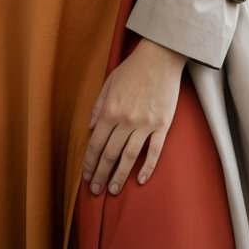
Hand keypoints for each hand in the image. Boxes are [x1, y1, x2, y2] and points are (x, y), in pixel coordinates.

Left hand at [82, 39, 185, 196]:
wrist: (160, 56)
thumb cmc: (132, 68)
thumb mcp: (109, 83)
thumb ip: (98, 106)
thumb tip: (91, 127)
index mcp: (110, 110)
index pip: (96, 144)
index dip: (90, 163)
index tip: (86, 176)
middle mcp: (126, 120)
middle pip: (110, 155)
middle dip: (101, 175)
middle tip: (96, 191)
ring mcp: (145, 124)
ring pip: (130, 157)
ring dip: (120, 176)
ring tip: (113, 191)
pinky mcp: (162, 125)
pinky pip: (154, 151)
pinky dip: (147, 168)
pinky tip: (140, 180)